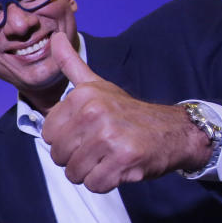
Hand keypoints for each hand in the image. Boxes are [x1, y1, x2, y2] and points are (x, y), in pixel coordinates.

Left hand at [42, 33, 210, 191]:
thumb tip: (54, 38)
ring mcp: (109, 137)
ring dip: (90, 172)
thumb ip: (71, 64)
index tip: (85, 134)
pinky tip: (118, 168)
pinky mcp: (123, 159)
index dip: (64, 140)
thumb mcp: (98, 84)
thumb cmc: (128, 112)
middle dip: (75, 159)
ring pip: (74, 173)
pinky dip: (105, 182)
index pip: (48, 134)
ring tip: (108, 158)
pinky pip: (94, 184)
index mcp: (83, 96)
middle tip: (98, 149)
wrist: (173, 131)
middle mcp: (94, 113)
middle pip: (59, 156)